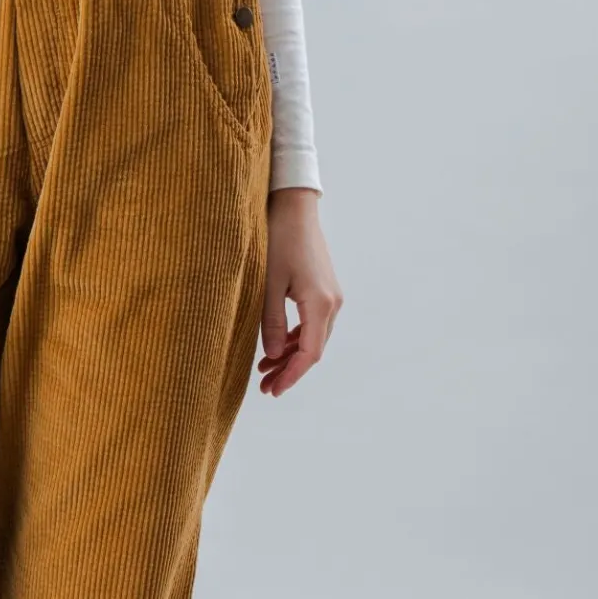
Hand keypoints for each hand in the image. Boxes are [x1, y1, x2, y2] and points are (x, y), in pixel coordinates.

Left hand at [257, 188, 341, 396]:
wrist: (294, 207)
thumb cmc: (278, 240)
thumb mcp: (268, 284)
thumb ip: (270, 323)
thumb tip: (273, 356)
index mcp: (320, 304)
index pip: (309, 354)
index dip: (291, 375)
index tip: (273, 391)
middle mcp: (332, 304)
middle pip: (313, 349)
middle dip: (289, 370)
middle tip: (264, 387)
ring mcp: (331, 296)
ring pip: (313, 338)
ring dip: (291, 355)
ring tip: (265, 370)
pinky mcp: (323, 289)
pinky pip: (312, 323)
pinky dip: (295, 338)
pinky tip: (276, 346)